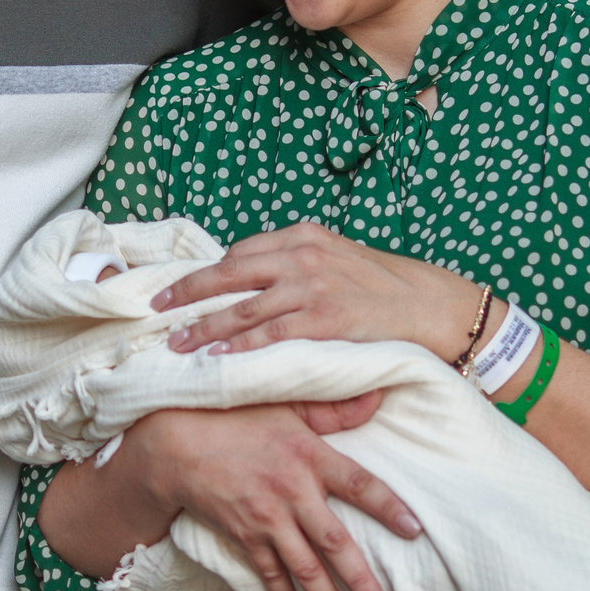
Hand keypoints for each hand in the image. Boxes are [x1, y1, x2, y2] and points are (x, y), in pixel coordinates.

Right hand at [125, 402, 420, 590]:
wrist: (176, 443)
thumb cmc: (235, 416)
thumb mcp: (287, 404)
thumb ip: (334, 407)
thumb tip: (379, 394)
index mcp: (309, 456)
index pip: (359, 485)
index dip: (389, 507)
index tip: (415, 530)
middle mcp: (291, 492)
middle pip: (335, 544)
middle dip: (361, 582)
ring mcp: (266, 519)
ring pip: (305, 568)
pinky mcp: (243, 535)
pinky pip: (269, 573)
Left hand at [157, 221, 482, 358]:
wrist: (433, 306)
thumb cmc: (387, 287)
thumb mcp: (340, 259)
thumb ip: (301, 264)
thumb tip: (259, 281)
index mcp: (305, 235)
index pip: (242, 251)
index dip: (209, 273)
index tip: (183, 289)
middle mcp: (303, 254)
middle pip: (229, 271)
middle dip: (188, 291)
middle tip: (156, 308)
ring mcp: (312, 286)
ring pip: (242, 306)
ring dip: (203, 325)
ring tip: (176, 342)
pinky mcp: (324, 319)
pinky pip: (270, 333)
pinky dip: (239, 344)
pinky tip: (217, 355)